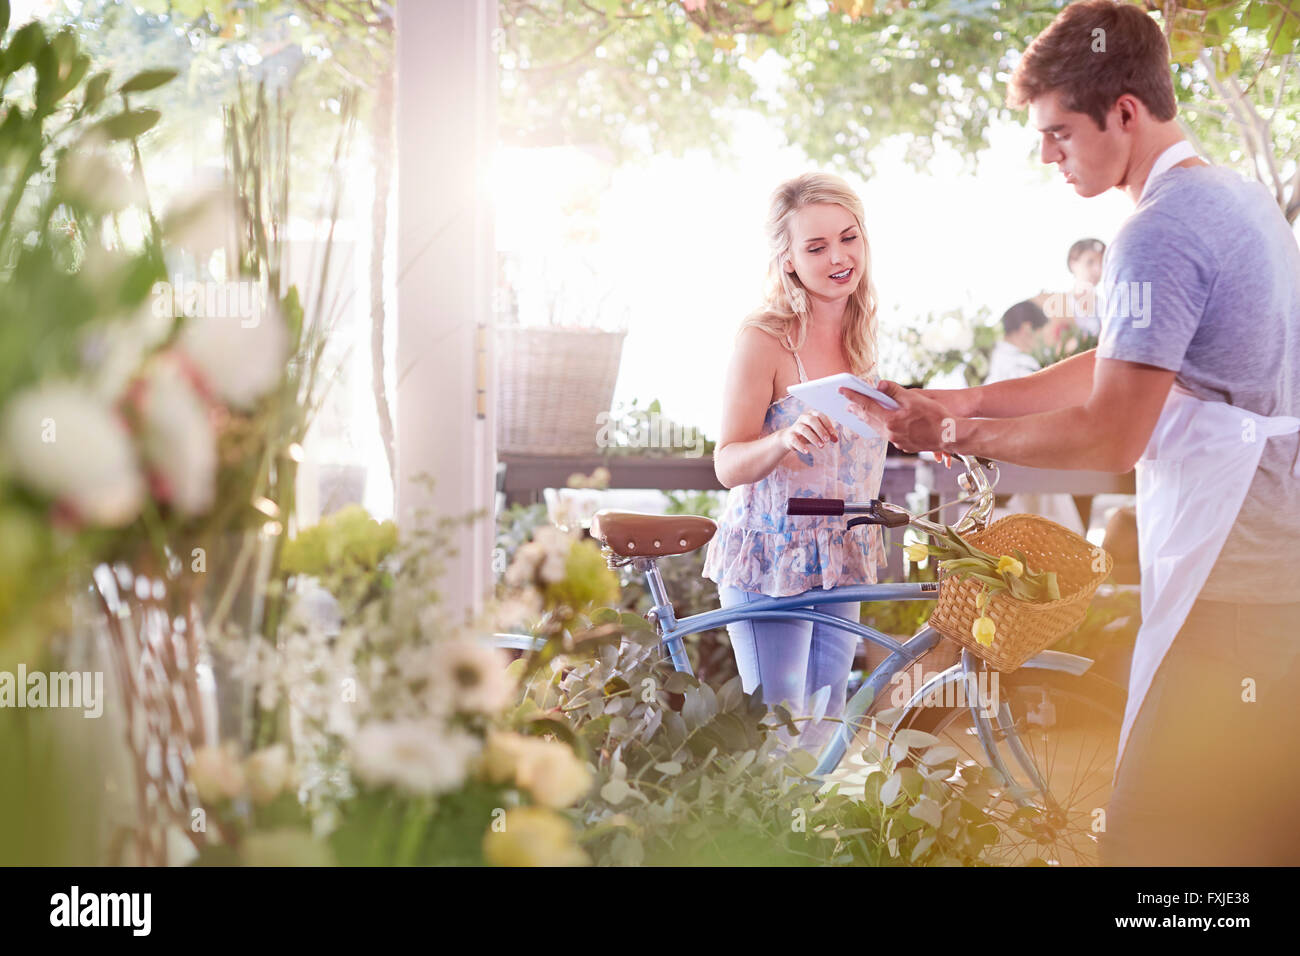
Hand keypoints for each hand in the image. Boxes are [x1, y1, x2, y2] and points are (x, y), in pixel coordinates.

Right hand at [781, 410, 836, 455]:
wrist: (790, 438)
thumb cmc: (809, 433)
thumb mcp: (819, 432)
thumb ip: (829, 434)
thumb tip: (836, 439)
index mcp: (812, 414)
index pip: (820, 416)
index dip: (827, 425)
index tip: (833, 435)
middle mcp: (803, 417)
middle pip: (812, 420)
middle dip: (821, 430)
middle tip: (827, 441)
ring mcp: (795, 426)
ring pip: (804, 430)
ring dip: (814, 438)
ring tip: (821, 446)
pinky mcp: (789, 435)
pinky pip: (794, 440)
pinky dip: (801, 446)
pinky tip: (807, 452)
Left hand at [839, 380, 953, 463]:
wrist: (950, 435)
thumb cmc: (935, 415)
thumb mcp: (914, 398)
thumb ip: (894, 391)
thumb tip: (878, 385)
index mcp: (891, 420)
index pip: (867, 406)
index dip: (853, 397)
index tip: (842, 391)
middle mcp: (890, 433)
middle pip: (869, 419)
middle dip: (857, 410)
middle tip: (847, 403)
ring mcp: (897, 441)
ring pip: (877, 429)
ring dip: (868, 419)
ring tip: (860, 413)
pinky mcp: (904, 445)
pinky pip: (888, 435)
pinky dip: (881, 426)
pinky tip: (881, 423)